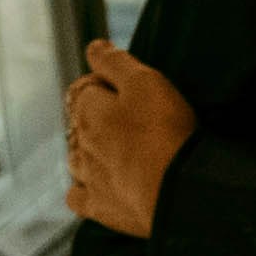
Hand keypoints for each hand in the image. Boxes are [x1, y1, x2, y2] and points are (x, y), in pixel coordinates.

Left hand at [63, 38, 194, 236]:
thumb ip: (116, 62)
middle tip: (132, 121)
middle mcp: (80, 145)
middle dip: (99, 120)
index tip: (130, 90)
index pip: (84, 90)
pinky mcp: (100, 208)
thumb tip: (93, 47)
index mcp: (87, 112)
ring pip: (77, 160)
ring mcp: (88, 178)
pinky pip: (78, 198)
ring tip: (120, 153)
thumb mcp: (146, 82)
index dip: (106, 86)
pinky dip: (83, 191)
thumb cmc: (164, 132)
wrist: (178, 191)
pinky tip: (98, 188)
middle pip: (80, 125)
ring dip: (91, 154)